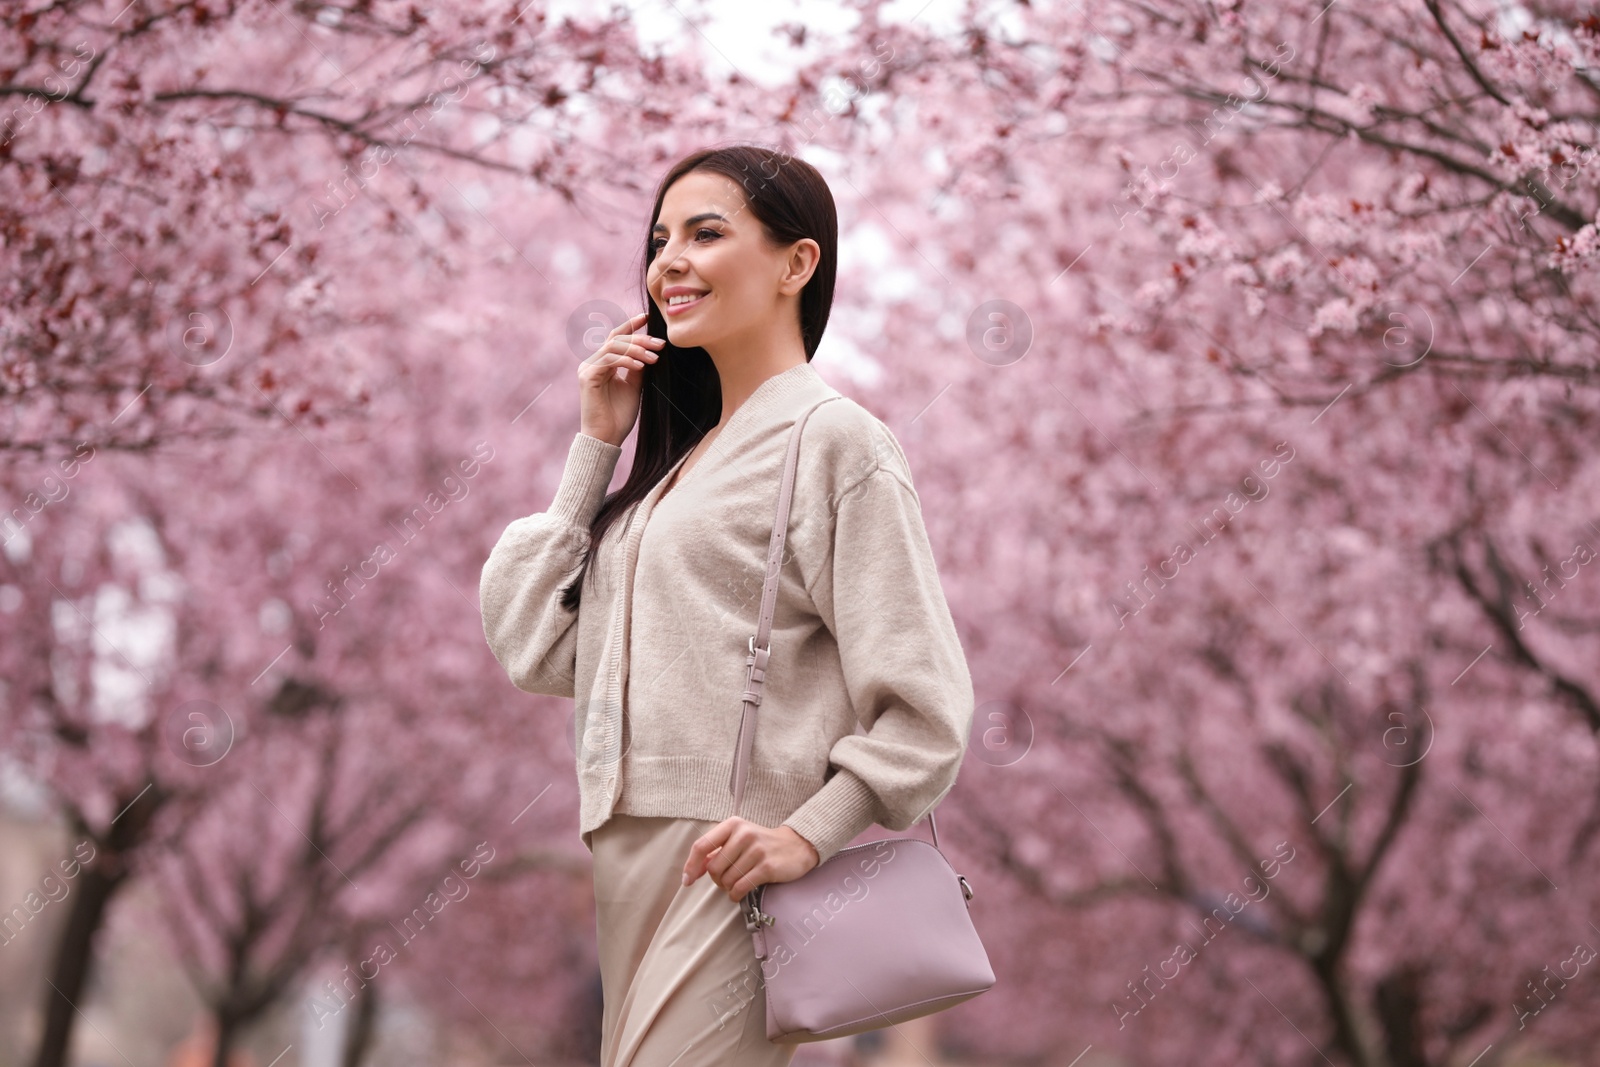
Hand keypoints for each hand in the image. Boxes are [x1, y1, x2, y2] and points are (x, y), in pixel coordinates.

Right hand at [577, 309, 664, 446]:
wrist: (607, 438)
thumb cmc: (620, 416)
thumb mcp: (634, 387)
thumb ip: (638, 368)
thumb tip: (650, 351)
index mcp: (603, 364)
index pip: (615, 338)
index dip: (630, 325)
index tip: (648, 317)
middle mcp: (592, 363)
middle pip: (616, 339)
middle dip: (640, 339)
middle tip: (660, 344)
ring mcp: (588, 369)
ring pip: (613, 347)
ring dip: (636, 350)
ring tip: (654, 358)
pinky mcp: (587, 377)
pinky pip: (609, 360)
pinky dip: (627, 361)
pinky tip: (642, 367)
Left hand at [682, 818, 819, 901]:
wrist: (796, 846)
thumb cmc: (762, 844)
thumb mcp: (739, 837)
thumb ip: (717, 849)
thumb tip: (694, 869)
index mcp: (733, 824)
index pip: (702, 846)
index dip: (691, 865)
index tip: (687, 880)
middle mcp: (743, 834)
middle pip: (714, 868)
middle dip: (717, 880)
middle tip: (727, 879)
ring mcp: (756, 850)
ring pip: (727, 880)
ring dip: (728, 887)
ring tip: (738, 882)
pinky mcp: (766, 866)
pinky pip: (740, 887)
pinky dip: (736, 895)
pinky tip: (740, 892)